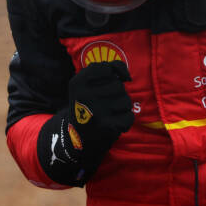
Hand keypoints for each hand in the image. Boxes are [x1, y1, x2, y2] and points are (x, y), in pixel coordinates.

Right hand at [38, 61, 133, 185]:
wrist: (77, 137)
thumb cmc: (88, 103)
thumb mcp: (88, 82)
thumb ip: (108, 68)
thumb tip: (127, 76)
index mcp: (78, 82)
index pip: (106, 68)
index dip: (110, 75)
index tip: (102, 84)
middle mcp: (85, 96)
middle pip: (118, 85)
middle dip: (115, 94)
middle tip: (102, 104)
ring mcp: (96, 111)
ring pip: (126, 101)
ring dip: (121, 107)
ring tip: (106, 114)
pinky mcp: (107, 126)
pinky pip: (129, 116)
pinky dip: (124, 121)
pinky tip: (111, 124)